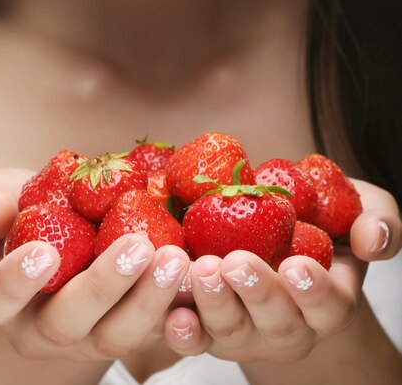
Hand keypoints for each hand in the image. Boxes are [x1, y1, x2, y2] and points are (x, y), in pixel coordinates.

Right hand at [0, 169, 189, 361]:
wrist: (67, 237)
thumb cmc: (28, 216)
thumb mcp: (1, 198)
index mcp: (2, 296)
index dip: (16, 281)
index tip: (45, 250)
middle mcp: (44, 325)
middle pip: (67, 323)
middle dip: (104, 288)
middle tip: (138, 247)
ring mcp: (91, 334)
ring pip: (118, 335)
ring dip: (150, 300)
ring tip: (177, 258)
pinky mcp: (133, 330)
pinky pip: (158, 334)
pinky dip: (182, 311)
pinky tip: (201, 278)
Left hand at [163, 179, 401, 362]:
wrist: (277, 235)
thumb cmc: (322, 223)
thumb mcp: (358, 211)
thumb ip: (378, 222)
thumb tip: (371, 238)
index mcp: (329, 301)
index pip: (328, 306)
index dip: (314, 290)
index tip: (297, 264)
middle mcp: (289, 326)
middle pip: (277, 324)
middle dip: (257, 294)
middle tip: (236, 263)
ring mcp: (246, 331)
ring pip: (232, 333)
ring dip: (214, 306)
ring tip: (200, 271)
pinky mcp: (209, 327)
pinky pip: (195, 338)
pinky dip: (183, 330)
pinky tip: (171, 312)